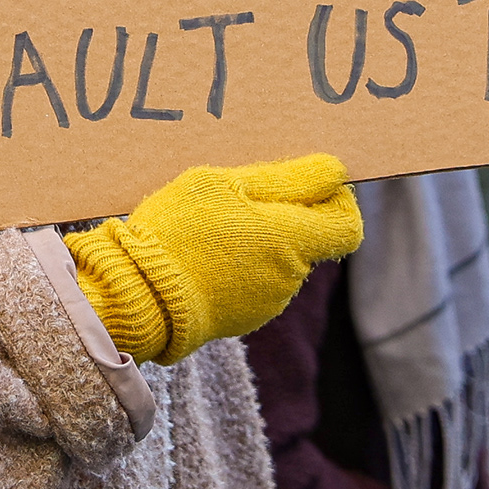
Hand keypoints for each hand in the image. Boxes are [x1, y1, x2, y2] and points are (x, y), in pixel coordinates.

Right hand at [64, 156, 362, 364]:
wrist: (140, 295)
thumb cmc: (179, 231)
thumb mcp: (223, 184)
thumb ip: (284, 177)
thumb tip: (334, 171)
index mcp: (292, 239)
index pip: (348, 225)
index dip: (336, 201)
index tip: (306, 185)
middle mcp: (289, 275)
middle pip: (312, 239)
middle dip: (288, 215)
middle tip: (243, 199)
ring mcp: (269, 301)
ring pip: (283, 259)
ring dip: (262, 240)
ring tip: (214, 227)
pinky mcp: (246, 318)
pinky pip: (258, 282)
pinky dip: (243, 265)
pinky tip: (206, 255)